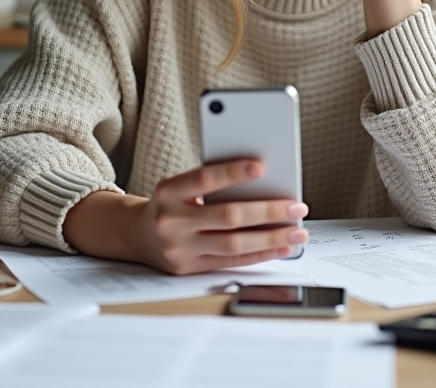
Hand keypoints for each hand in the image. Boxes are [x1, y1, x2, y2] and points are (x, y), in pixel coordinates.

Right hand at [134, 159, 309, 275]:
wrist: (138, 236)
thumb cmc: (171, 204)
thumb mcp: (180, 186)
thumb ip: (212, 183)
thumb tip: (263, 182)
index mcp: (168, 192)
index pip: (203, 179)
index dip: (232, 173)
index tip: (261, 166)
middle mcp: (171, 222)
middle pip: (227, 217)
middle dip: (268, 211)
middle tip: (297, 206)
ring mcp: (179, 249)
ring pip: (234, 244)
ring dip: (272, 238)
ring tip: (297, 231)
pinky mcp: (189, 269)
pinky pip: (232, 262)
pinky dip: (261, 254)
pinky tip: (281, 246)